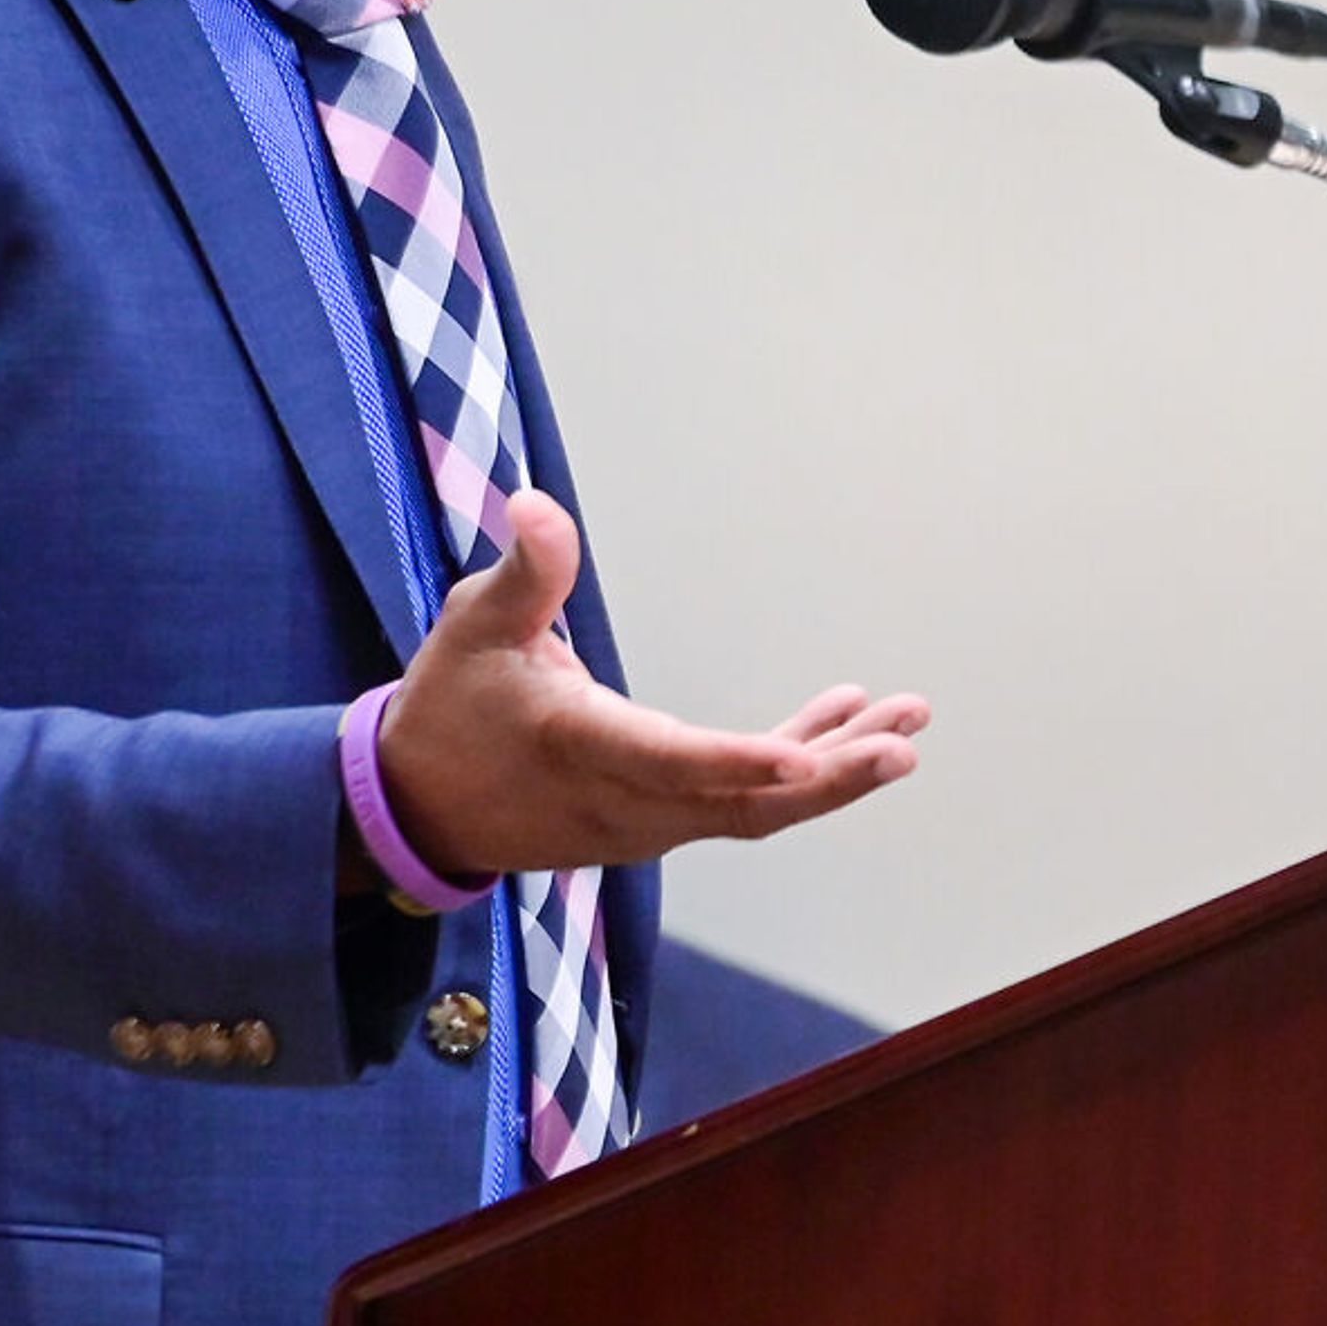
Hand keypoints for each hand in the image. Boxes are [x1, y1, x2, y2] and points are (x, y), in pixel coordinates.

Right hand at [371, 491, 927, 877]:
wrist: (420, 807)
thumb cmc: (451, 707)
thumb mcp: (473, 625)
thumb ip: (525, 572)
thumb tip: (536, 503)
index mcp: (580, 748)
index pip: (671, 764)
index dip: (739, 764)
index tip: (805, 757)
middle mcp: (625, 802)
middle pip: (743, 806)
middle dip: (828, 778)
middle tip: (902, 743)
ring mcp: (648, 821)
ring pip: (755, 809)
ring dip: (833, 769)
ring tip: (907, 723)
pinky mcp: (660, 820)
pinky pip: (742, 800)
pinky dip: (795, 763)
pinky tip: (846, 718)